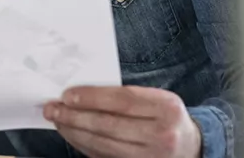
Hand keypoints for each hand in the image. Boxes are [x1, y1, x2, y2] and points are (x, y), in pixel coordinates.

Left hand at [43, 86, 200, 157]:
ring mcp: (150, 156)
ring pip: (102, 144)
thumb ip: (128, 96)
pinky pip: (103, 156)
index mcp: (167, 108)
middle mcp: (161, 135)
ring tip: (57, 120)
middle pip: (108, 124)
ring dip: (74, 131)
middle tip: (53, 108)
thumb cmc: (166, 117)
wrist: (190, 147)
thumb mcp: (158, 99)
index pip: (123, 100)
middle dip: (75, 116)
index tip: (68, 95)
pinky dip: (83, 144)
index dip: (92, 97)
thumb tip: (82, 93)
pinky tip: (71, 134)